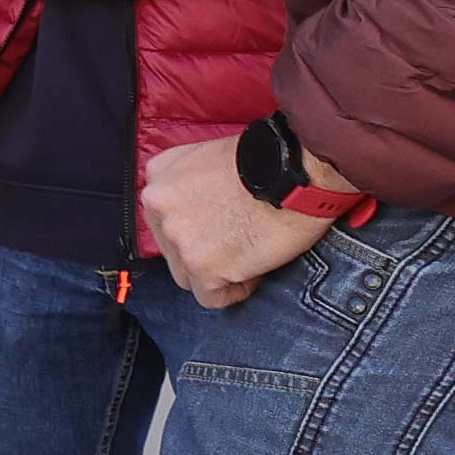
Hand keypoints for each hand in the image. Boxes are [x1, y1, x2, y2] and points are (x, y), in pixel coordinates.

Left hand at [139, 132, 329, 308]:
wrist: (295, 171)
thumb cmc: (268, 159)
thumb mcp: (210, 156)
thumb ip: (191, 184)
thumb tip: (199, 215)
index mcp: (159, 175)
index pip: (165, 218)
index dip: (196, 228)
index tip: (219, 228)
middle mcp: (159, 207)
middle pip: (174, 249)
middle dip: (204, 252)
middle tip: (238, 243)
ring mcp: (179, 238)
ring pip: (188, 276)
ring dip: (217, 273)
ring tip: (249, 257)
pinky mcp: (202, 267)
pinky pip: (211, 298)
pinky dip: (235, 291)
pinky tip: (254, 273)